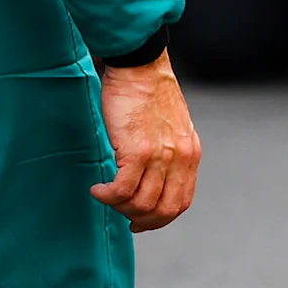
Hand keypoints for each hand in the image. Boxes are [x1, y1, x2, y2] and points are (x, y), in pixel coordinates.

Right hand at [93, 54, 199, 231]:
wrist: (141, 67)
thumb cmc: (148, 92)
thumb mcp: (172, 127)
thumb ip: (169, 152)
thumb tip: (154, 178)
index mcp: (189, 154)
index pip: (181, 202)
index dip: (159, 218)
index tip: (140, 220)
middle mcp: (179, 158)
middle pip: (163, 210)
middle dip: (140, 219)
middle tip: (120, 212)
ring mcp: (160, 156)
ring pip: (142, 204)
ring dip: (119, 207)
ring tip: (105, 195)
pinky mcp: (137, 150)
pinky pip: (123, 190)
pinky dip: (107, 196)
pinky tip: (97, 188)